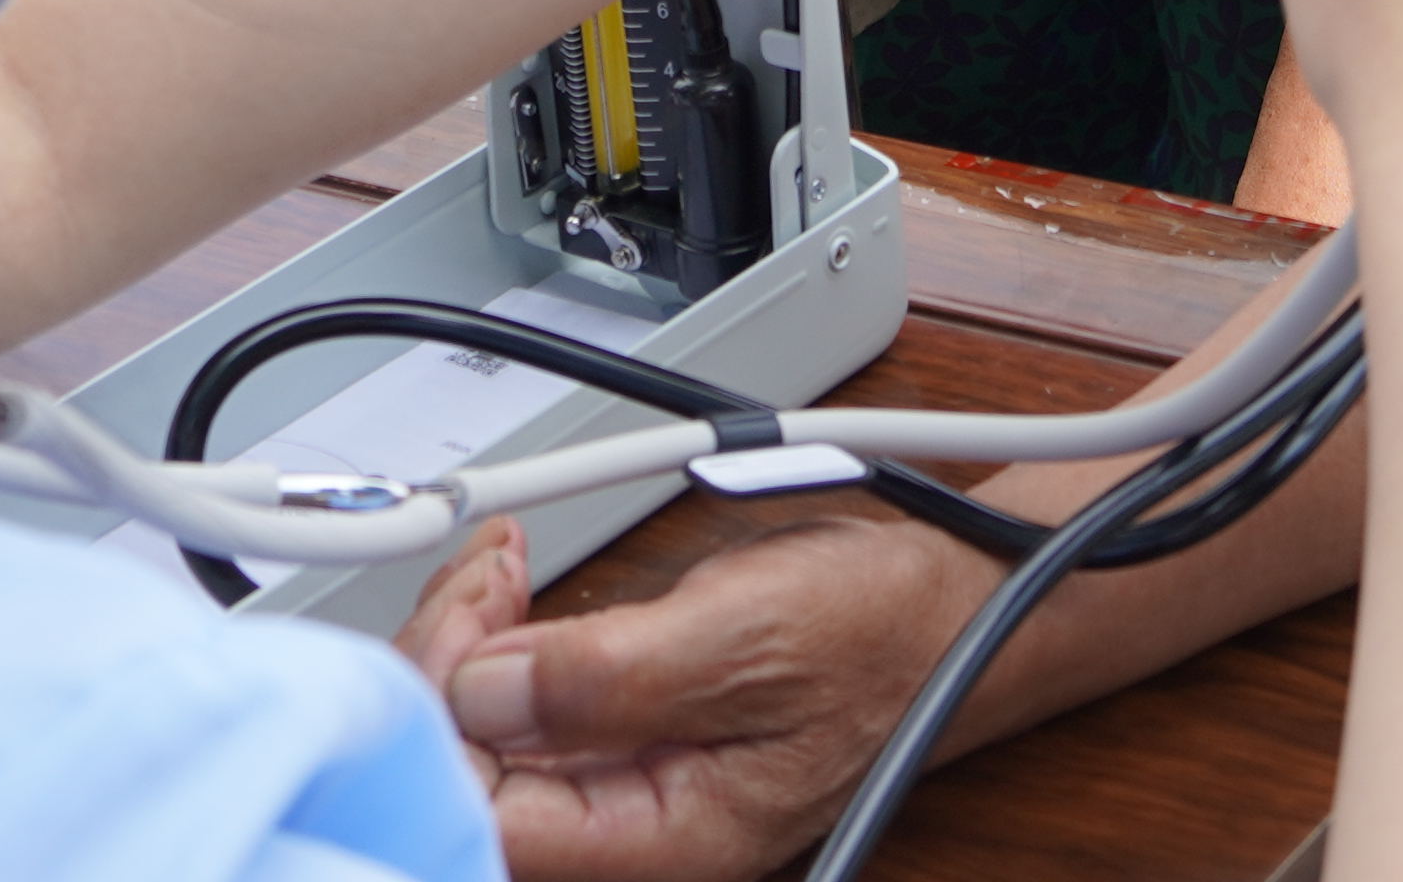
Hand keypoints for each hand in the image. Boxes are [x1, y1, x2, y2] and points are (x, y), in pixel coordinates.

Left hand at [403, 510, 997, 881]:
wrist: (960, 604)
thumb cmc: (890, 631)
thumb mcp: (752, 633)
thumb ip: (612, 675)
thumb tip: (480, 690)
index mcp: (666, 836)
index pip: (486, 822)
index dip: (443, 719)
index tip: (467, 613)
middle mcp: (633, 826)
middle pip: (465, 785)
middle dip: (442, 668)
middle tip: (479, 571)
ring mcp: (623, 782)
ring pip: (480, 742)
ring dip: (463, 645)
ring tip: (495, 567)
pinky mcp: (620, 735)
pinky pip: (518, 709)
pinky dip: (496, 638)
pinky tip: (510, 587)